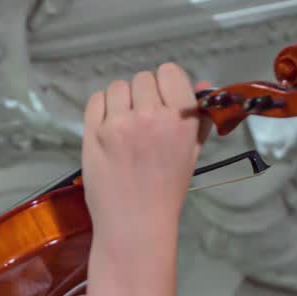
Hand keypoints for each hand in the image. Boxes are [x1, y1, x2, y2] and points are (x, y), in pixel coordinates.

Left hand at [81, 62, 212, 241]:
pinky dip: (101, 109)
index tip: (162, 102)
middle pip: (143, 79)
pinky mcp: (93, 133)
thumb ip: (198, 117)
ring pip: (117, 87)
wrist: (135, 223)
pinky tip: (107, 128)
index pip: (170, 72)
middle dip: (142, 95)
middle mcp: (150, 116)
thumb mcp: (191, 153)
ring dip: (120, 101)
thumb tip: (202, 84)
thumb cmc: (166, 190)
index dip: (166, 84)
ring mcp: (119, 124)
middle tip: (141, 120)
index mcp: (181, 119)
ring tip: (123, 126)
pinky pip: (96, 100)